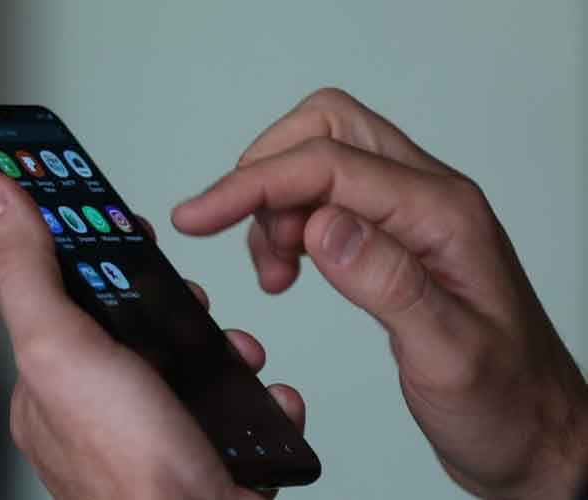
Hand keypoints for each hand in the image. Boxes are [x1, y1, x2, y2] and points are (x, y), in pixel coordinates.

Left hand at [0, 173, 305, 499]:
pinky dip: (251, 393)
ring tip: (234, 349)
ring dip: (221, 343)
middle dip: (172, 298)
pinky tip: (260, 397)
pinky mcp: (201, 451)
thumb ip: (26, 271)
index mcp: (52, 384)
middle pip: (132, 321)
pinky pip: (230, 403)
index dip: (92, 250)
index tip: (120, 220)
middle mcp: (97, 409)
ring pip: (188, 359)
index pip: (61, 293)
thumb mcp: (62, 349)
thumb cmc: (132, 472)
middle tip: (187, 297)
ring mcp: (152, 431)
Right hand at [172, 88, 587, 498]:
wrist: (533, 430)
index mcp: (443, 216)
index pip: (330, 165)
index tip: (200, 215)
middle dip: (265, 173)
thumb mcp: (449, 356)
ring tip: (272, 270)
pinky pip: (328, 197)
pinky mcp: (394, 236)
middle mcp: (429, 199)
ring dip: (275, 202)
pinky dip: (289, 222)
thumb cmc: (505, 401)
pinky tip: (288, 269)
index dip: (255, 183)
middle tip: (234, 234)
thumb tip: (321, 226)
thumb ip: (388, 284)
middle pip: (328, 129)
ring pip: (322, 158)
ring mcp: (411, 214)